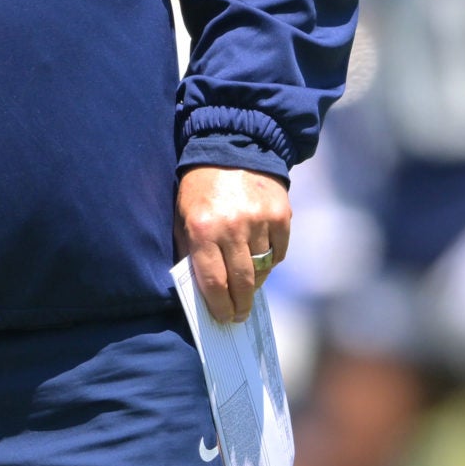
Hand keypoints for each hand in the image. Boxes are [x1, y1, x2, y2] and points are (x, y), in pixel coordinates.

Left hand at [175, 166, 289, 324]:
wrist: (232, 146)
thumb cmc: (200, 188)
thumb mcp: (183, 216)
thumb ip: (190, 250)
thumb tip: (202, 290)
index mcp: (202, 230)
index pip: (214, 282)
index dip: (220, 307)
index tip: (224, 318)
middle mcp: (232, 227)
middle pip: (242, 282)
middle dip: (240, 305)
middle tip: (240, 316)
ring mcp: (259, 221)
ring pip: (262, 269)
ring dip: (255, 281)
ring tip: (248, 285)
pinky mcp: (281, 215)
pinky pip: (279, 252)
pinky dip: (271, 260)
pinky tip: (261, 258)